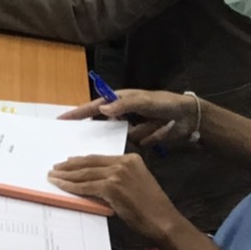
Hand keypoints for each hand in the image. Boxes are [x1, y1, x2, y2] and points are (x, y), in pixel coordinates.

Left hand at [48, 153, 182, 244]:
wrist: (163, 220)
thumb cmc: (151, 208)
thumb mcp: (135, 184)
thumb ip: (118, 178)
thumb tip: (93, 180)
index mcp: (130, 159)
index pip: (99, 158)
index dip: (81, 160)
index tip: (68, 162)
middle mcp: (123, 162)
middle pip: (89, 163)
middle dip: (69, 166)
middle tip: (55, 168)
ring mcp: (117, 174)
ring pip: (84, 174)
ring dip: (66, 176)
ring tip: (53, 176)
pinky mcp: (111, 187)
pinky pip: (86, 186)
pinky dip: (71, 187)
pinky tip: (61, 186)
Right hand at [60, 89, 199, 148]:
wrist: (189, 117)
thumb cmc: (165, 103)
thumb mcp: (144, 101)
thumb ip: (124, 105)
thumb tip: (102, 110)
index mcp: (119, 100)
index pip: (94, 107)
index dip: (77, 113)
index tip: (62, 119)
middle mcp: (122, 113)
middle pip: (100, 123)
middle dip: (90, 130)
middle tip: (72, 140)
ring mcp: (130, 126)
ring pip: (113, 135)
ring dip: (112, 139)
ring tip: (99, 148)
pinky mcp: (140, 138)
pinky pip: (127, 143)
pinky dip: (128, 145)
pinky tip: (127, 149)